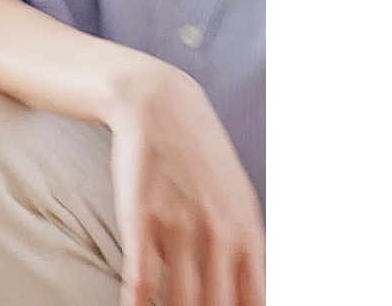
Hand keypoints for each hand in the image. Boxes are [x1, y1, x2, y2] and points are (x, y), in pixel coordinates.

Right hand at [108, 63, 264, 305]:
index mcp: (248, 233)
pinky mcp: (140, 215)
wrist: (160, 105)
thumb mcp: (238, 200)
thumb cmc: (199, 157)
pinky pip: (142, 273)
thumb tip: (253, 294)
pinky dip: (138, 301)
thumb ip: (248, 249)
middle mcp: (218, 232)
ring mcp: (179, 224)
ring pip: (179, 299)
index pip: (253, 302)